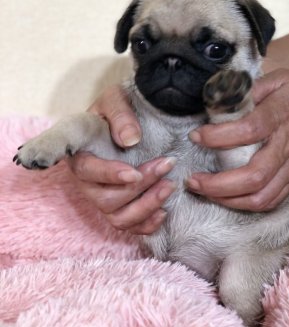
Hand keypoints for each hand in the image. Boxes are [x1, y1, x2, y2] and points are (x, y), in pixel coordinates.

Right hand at [68, 86, 175, 234]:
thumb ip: (120, 115)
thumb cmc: (118, 110)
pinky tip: (165, 211)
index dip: (109, 176)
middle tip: (166, 165)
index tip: (134, 174)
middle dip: (140, 187)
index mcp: (80, 154)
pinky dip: (147, 224)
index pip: (87, 171)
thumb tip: (130, 140)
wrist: (129, 119)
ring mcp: (104, 197)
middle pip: (107, 199)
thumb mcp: (116, 100)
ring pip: (119, 218)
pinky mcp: (120, 207)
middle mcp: (88, 182)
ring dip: (146, 206)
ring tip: (170, 186)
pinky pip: (129, 227)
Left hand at [187, 69, 288, 210]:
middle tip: (192, 180)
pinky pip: (271, 200)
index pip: (247, 131)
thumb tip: (220, 100)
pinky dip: (246, 205)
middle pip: (252, 176)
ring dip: (228, 200)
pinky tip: (227, 199)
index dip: (217, 137)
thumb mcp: (281, 79)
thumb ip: (250, 89)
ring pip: (261, 196)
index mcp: (281, 116)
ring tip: (204, 192)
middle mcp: (286, 146)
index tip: (196, 136)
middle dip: (217, 184)